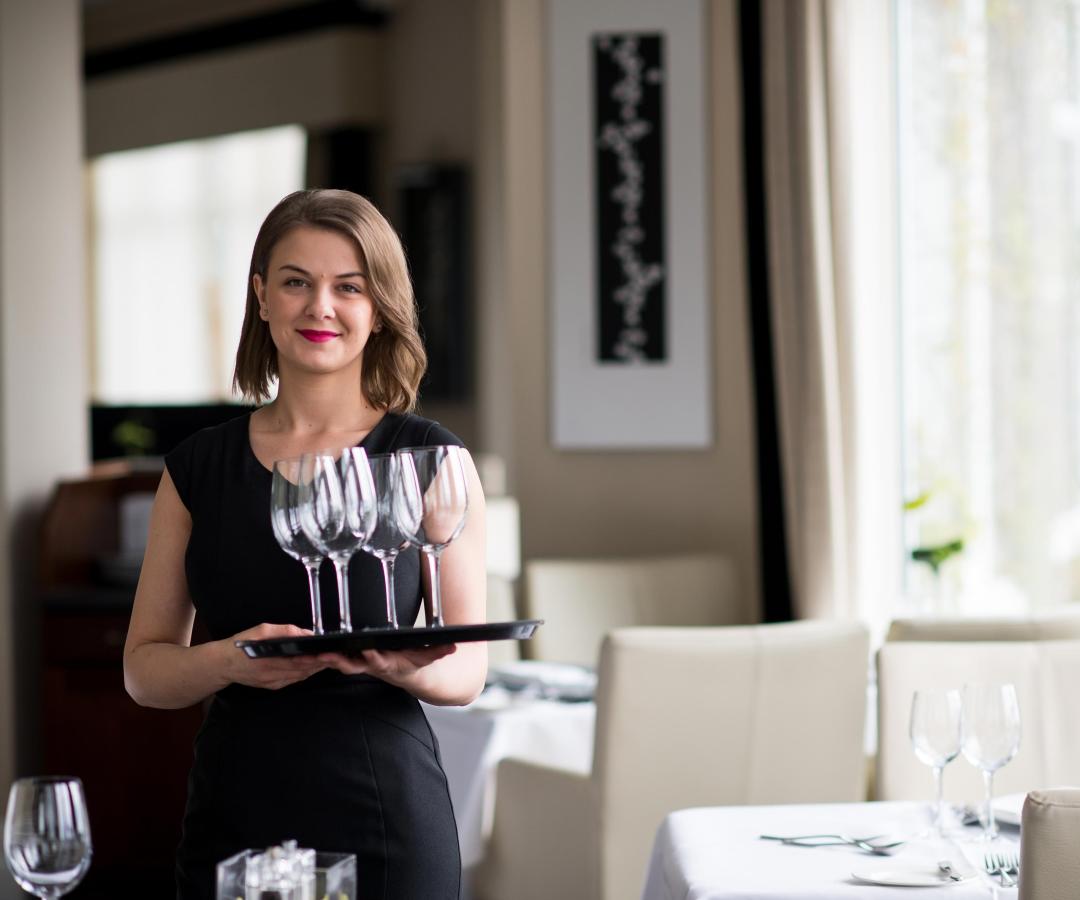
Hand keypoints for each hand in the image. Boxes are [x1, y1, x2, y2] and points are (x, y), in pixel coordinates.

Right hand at [223, 623, 328, 690]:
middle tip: (333, 656)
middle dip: (319, 664)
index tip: (328, 652)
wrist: (222, 664)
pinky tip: (311, 667)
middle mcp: (272, 675)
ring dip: (314, 669)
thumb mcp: (261, 630)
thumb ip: (284, 631)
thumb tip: (305, 633)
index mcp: (269, 660)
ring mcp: (272, 683)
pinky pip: (293, 680)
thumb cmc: (241, 644)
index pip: (299, 661)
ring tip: (327, 660)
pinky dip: (304, 673)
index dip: (315, 658)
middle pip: (303, 671)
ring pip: (300, 677)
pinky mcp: (272, 686)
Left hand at [316, 644, 456, 686]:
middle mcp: (372, 666)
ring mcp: (362, 664)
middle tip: (327, 654)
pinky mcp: (355, 660)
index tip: (366, 651)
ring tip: (311, 651)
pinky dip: (324, 655)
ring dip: (326, 658)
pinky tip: (308, 649)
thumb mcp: (429, 657)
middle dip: (340, 660)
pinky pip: (336, 657)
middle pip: (353, 664)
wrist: (414, 678)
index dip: (372, 657)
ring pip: (341, 662)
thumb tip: (454, 645)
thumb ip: (440, 652)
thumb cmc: (419, 664)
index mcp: (389, 664)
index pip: (379, 661)